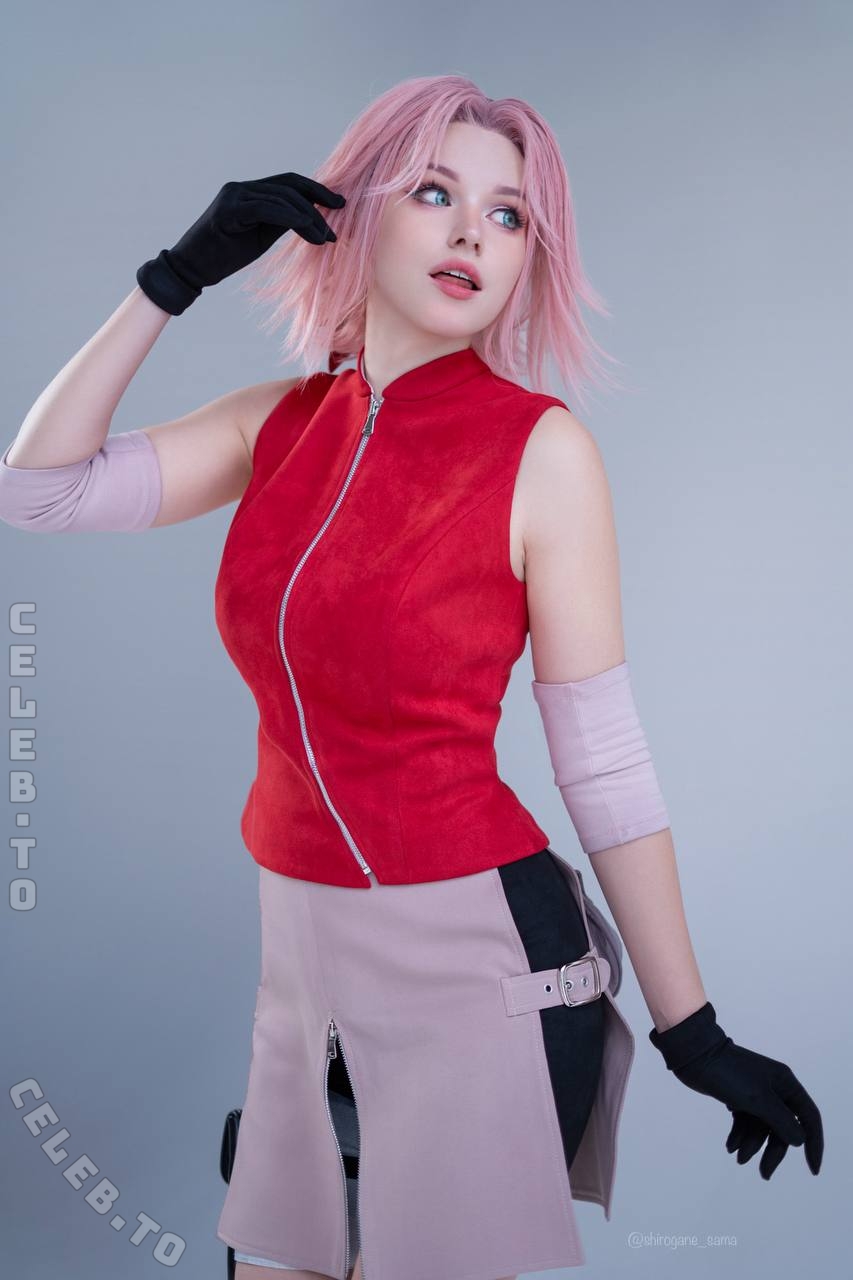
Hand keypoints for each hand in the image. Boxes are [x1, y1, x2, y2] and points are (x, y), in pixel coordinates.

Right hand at [137, 172, 345, 314]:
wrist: (191, 269)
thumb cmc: (223, 255)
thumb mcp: (260, 236)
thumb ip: (281, 222)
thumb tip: (310, 218)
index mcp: (249, 191)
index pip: (289, 183)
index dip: (316, 190)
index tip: (339, 204)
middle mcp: (241, 188)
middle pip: (289, 187)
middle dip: (318, 204)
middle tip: (337, 226)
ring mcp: (233, 196)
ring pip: (282, 198)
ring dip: (309, 218)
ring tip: (326, 238)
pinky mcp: (228, 210)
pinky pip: (267, 209)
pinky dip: (291, 218)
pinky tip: (309, 230)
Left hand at [649, 1001, 823, 1179]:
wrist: (694, 1055)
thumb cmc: (728, 1073)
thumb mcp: (758, 1099)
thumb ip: (781, 1121)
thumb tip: (800, 1140)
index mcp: (785, 1084)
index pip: (808, 1118)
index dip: (814, 1144)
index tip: (813, 1170)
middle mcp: (774, 1088)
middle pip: (783, 1128)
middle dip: (773, 1151)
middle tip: (764, 1174)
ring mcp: (755, 1093)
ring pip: (762, 1127)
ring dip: (752, 1145)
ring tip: (738, 1157)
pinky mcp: (738, 1097)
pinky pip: (745, 1122)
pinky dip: (740, 1135)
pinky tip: (730, 1146)